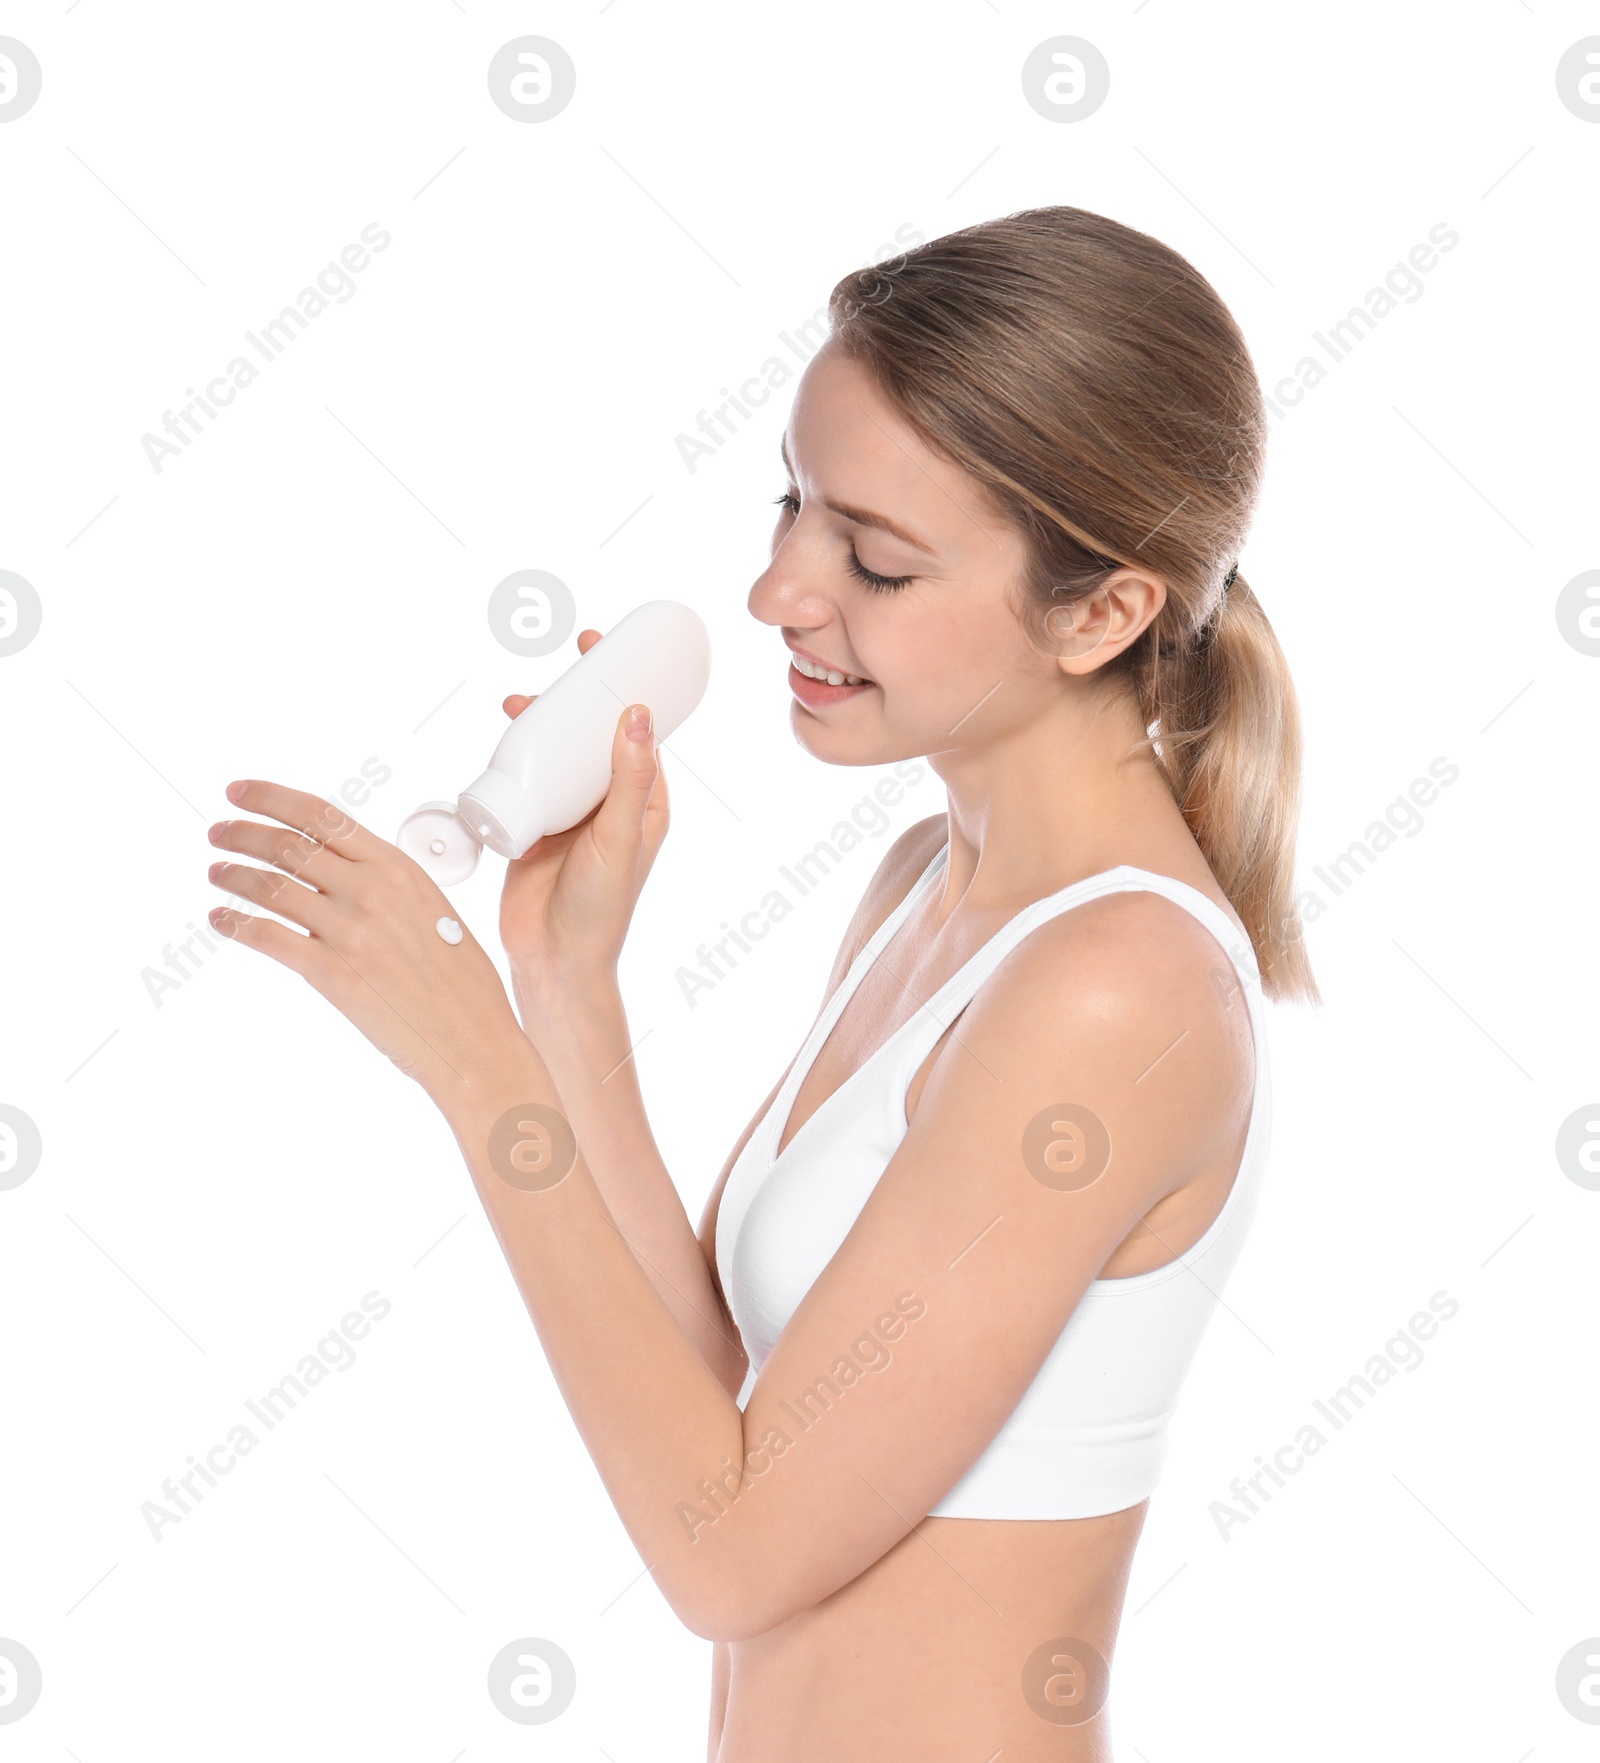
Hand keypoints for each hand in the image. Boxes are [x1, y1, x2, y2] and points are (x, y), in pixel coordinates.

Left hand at [205, 781, 525, 1105]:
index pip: (323, 817)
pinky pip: (267, 937)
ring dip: (234, 875)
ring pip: (272, 887)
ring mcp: (349, 930)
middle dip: (243, 833)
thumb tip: (345, 876)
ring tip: (217, 871)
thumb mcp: (436, 913)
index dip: (272, 799)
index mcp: (399, 869)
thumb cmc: (462, 984)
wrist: (472, 1038)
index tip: (242, 792)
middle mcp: (371, 891)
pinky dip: (236, 925)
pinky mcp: (330, 972)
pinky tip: (222, 920)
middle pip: (289, 846)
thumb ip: (390, 888)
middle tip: (219, 832)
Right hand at [497, 628, 669, 991]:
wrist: (554, 962)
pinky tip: (498, 745)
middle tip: (556, 669)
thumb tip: (639, 713)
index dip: (622, 687)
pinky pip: (522, 782)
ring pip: (553, 754)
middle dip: (572, 698)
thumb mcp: (619, 837)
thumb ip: (628, 779)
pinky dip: (510, 759)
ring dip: (537, 725)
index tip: (602, 651)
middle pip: (590, 734)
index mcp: (643, 800)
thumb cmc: (601, 909)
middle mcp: (607, 802)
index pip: (637, 730)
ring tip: (516, 707)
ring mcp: (568, 814)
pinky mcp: (532, 827)